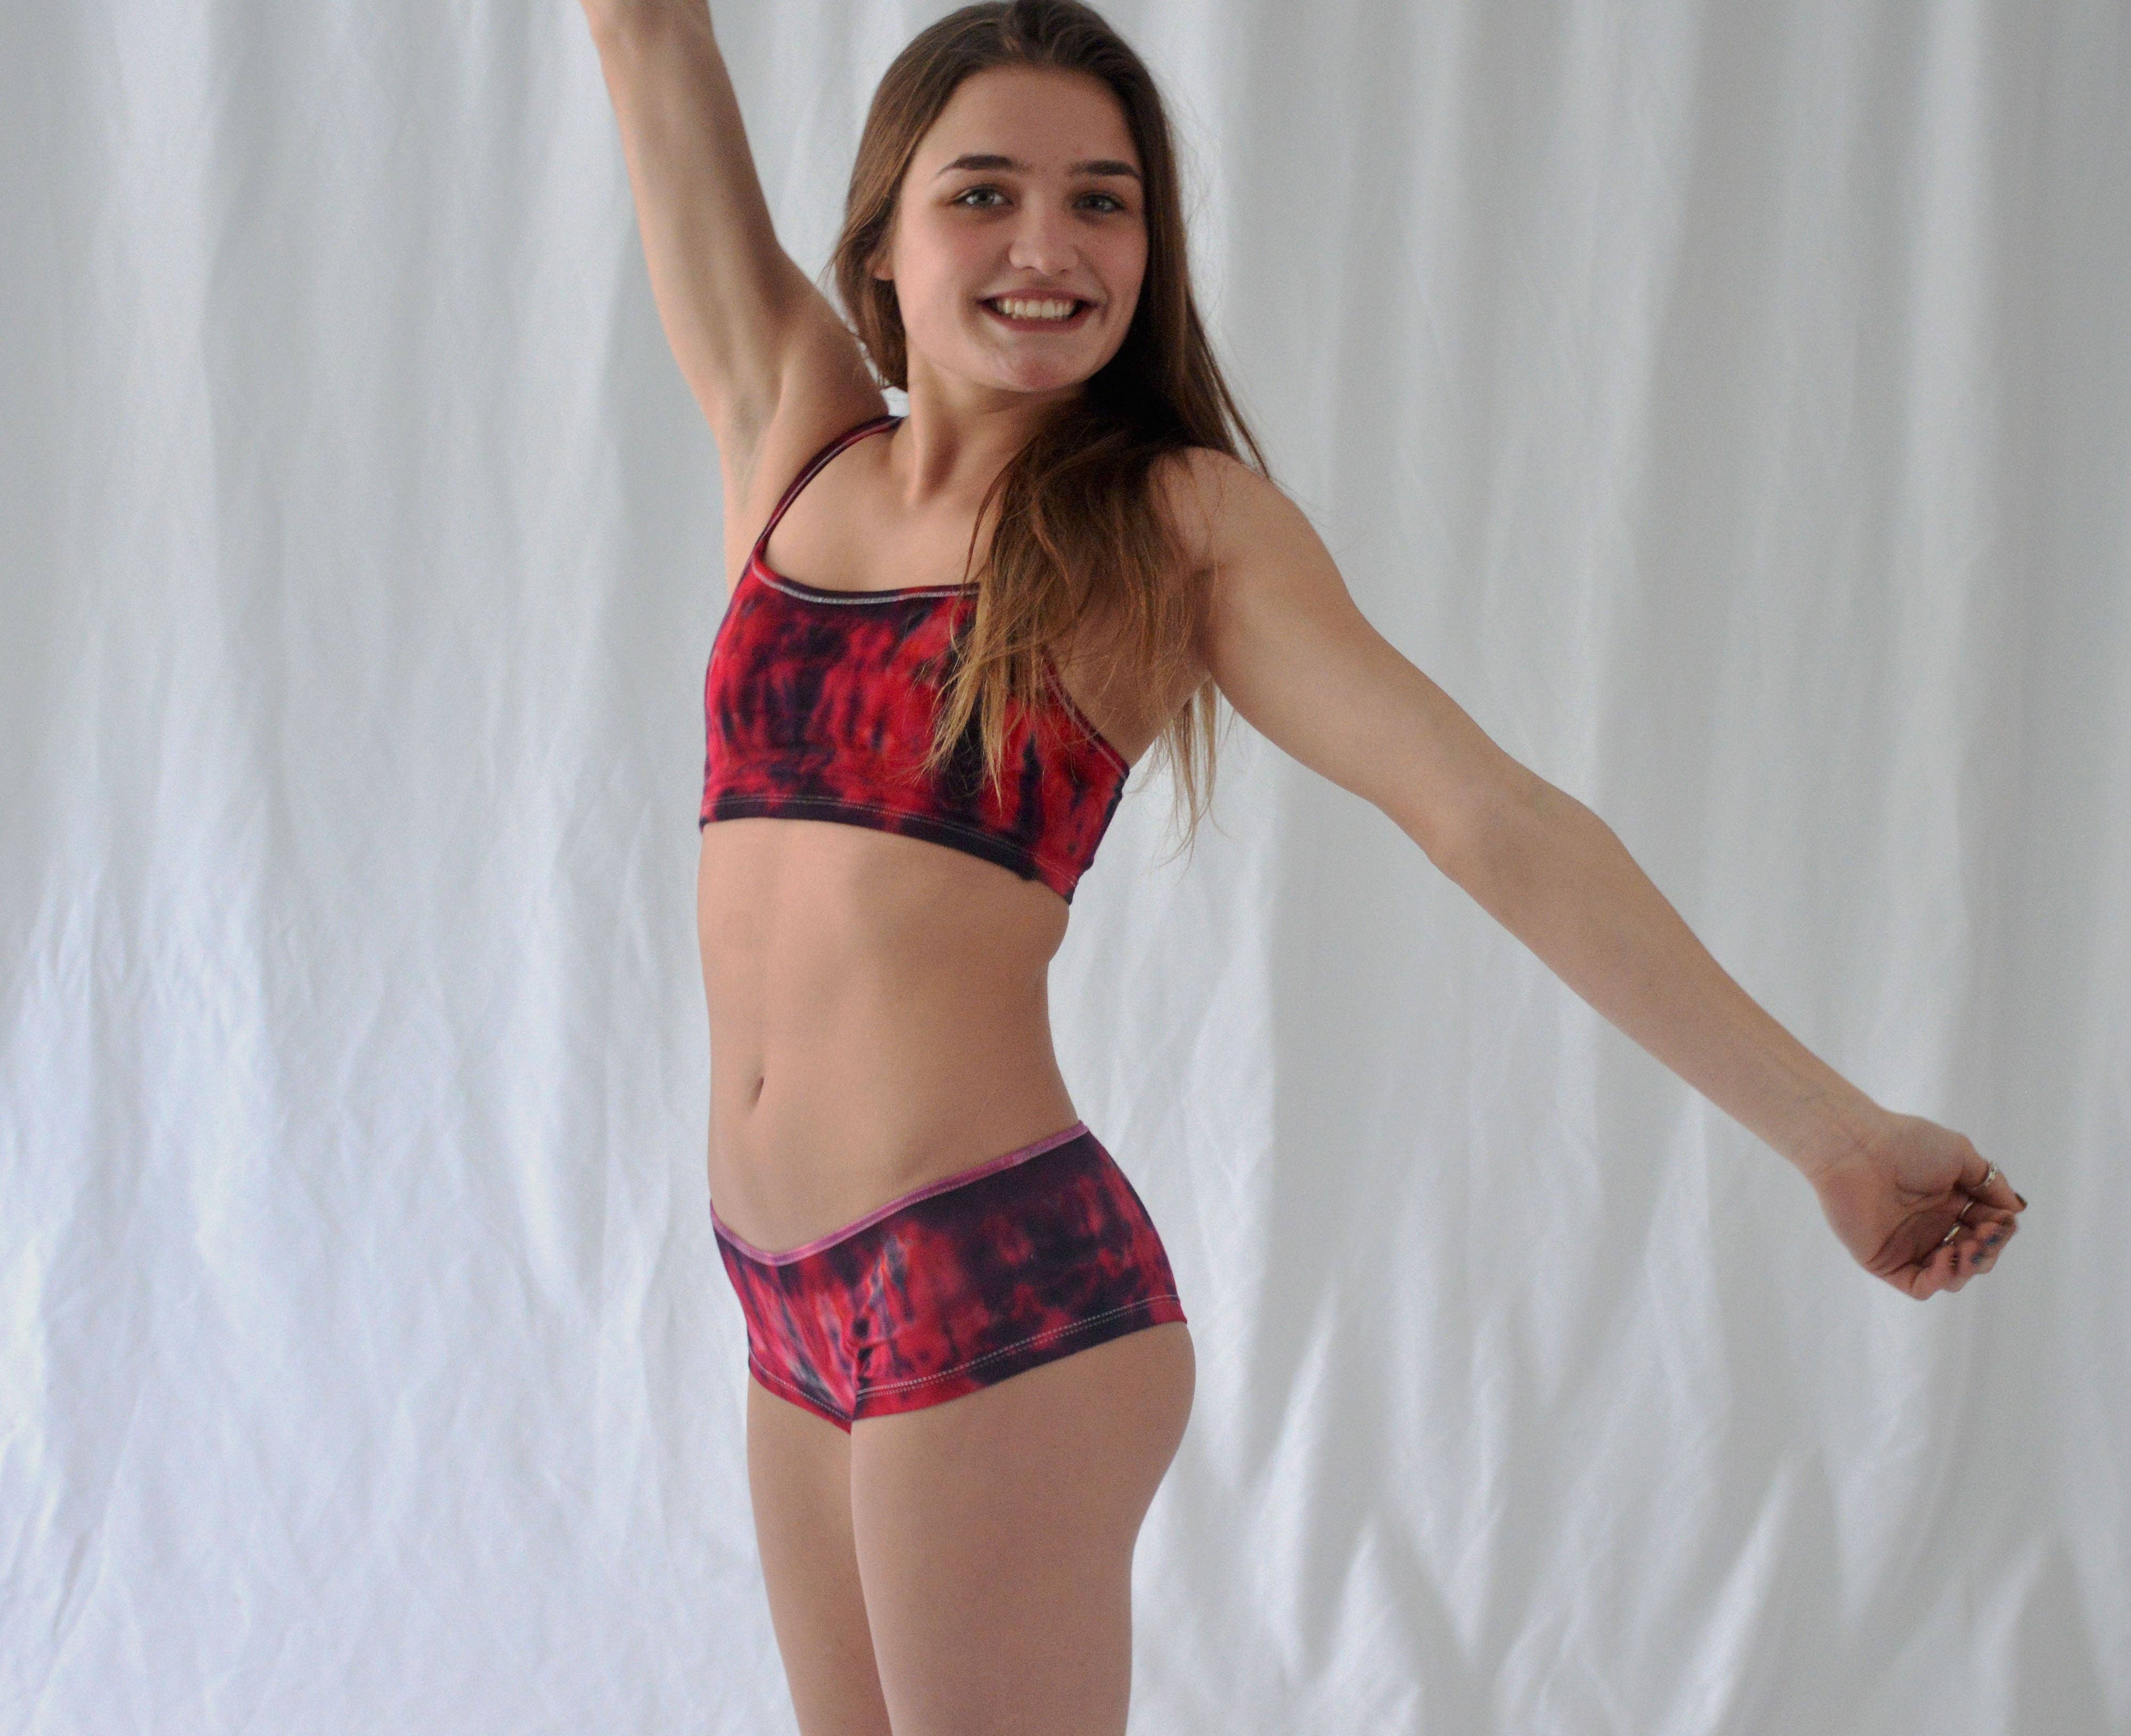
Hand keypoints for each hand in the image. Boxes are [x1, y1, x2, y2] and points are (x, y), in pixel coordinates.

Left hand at [1805, 1112, 2026, 1298]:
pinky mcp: (1885, 1261)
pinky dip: (1939, 1280)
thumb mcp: (1961, 1155)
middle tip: (1983, 1235)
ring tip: (1966, 1247)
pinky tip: (1944, 1258)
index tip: (2000, 1222)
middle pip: (1974, 1255)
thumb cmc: (1907, 1143)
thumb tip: (2014, 1209)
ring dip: (1968, 1267)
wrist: (1857, 1149)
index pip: (1988, 1229)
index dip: (1999, 1231)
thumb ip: (1990, 1184)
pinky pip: (1919, 1286)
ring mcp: (1909, 1245)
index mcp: (1950, 1202)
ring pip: (1951, 1275)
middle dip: (1987, 1250)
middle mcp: (1931, 1226)